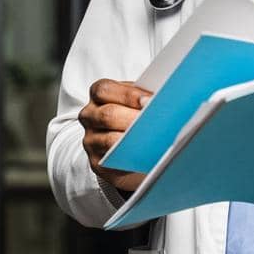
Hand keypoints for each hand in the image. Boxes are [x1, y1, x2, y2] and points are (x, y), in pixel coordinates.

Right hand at [80, 78, 154, 193]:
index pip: (104, 90)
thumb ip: (144, 97)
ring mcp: (91, 140)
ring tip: (154, 139)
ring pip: (109, 140)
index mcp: (99, 96)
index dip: (128, 95)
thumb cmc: (134, 116)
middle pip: (108, 115)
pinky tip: (148, 154)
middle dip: (134, 118)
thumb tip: (164, 100)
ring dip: (133, 139)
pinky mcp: (96, 162)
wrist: (127, 145)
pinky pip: (113, 161)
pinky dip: (132, 157)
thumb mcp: (136, 101)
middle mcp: (90, 116)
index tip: (150, 100)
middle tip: (155, 121)